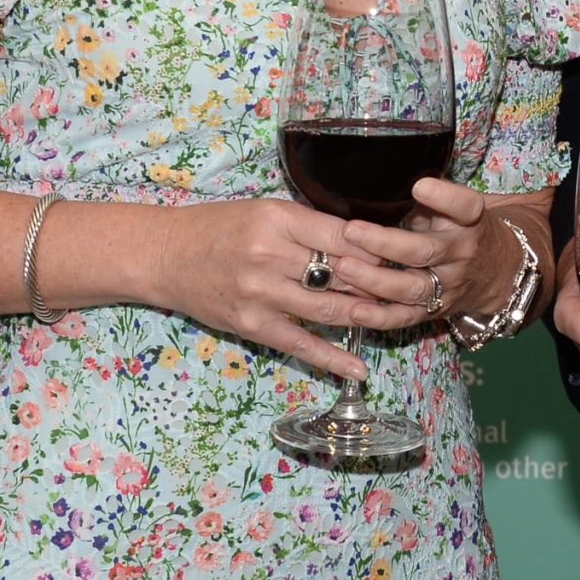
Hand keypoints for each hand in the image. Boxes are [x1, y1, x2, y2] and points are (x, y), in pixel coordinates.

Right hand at [157, 198, 430, 380]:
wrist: (166, 256)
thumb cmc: (219, 228)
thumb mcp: (266, 211)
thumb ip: (311, 226)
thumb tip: (365, 241)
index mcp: (278, 219)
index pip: (344, 236)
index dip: (379, 249)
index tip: (404, 256)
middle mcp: (270, 256)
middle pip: (342, 273)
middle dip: (381, 284)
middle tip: (413, 291)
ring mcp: (260, 294)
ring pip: (329, 308)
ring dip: (367, 316)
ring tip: (398, 321)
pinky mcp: (252, 325)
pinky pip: (300, 344)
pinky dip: (332, 359)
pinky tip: (359, 369)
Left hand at [340, 179, 529, 321]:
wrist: (498, 272)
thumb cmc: (462, 228)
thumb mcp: (455, 207)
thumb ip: (428, 197)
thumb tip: (382, 179)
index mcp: (469, 221)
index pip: (464, 206)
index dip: (443, 197)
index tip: (418, 185)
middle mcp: (460, 255)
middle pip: (424, 251)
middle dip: (385, 243)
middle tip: (351, 230)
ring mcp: (447, 287)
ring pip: (411, 288)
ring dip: (375, 280)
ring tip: (344, 266)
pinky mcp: (434, 311)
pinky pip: (406, 318)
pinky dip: (380, 318)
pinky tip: (356, 310)